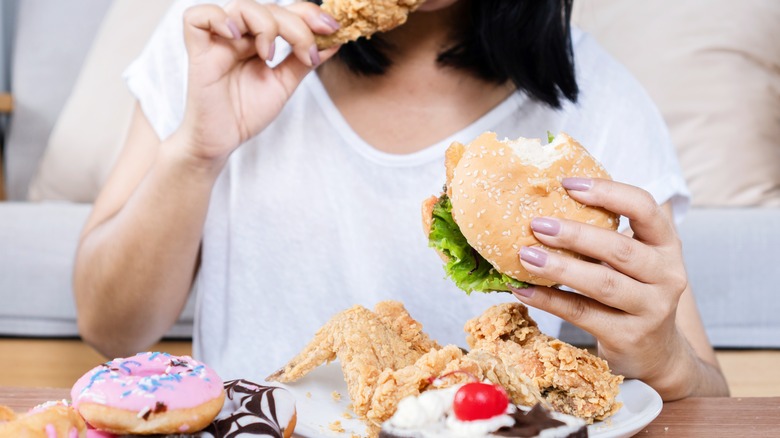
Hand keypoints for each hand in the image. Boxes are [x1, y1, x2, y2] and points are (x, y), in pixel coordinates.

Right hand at [176, 0, 339, 164]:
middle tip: (307, 52)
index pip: (285, 11)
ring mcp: (218, 41)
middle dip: (296, 25)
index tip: (332, 28)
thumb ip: (303, 61)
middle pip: (269, 8)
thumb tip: (334, 41)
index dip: (308, 13)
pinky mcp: (198, 52)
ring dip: (265, 24)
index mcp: (259, 39)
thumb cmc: (246, 112)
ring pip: (241, 7)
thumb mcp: (284, 84)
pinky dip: (218, 19)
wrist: (223, 141)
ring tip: (269, 54)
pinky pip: (196, 18)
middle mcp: (240, 35)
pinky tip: (236, 37)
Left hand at [512, 177, 694, 396]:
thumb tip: (544, 206)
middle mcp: (667, 275)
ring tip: (526, 255)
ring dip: (560, 268)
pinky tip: (523, 290)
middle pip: (620, 249)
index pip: (644, 208)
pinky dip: (549, 301)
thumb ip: (604, 236)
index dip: (607, 192)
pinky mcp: (629, 336)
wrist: (656, 353)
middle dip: (575, 234)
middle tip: (537, 224)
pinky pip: (583, 314)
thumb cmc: (633, 293)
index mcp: (666, 245)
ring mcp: (651, 309)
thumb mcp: (633, 261)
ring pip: (603, 283)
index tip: (567, 184)